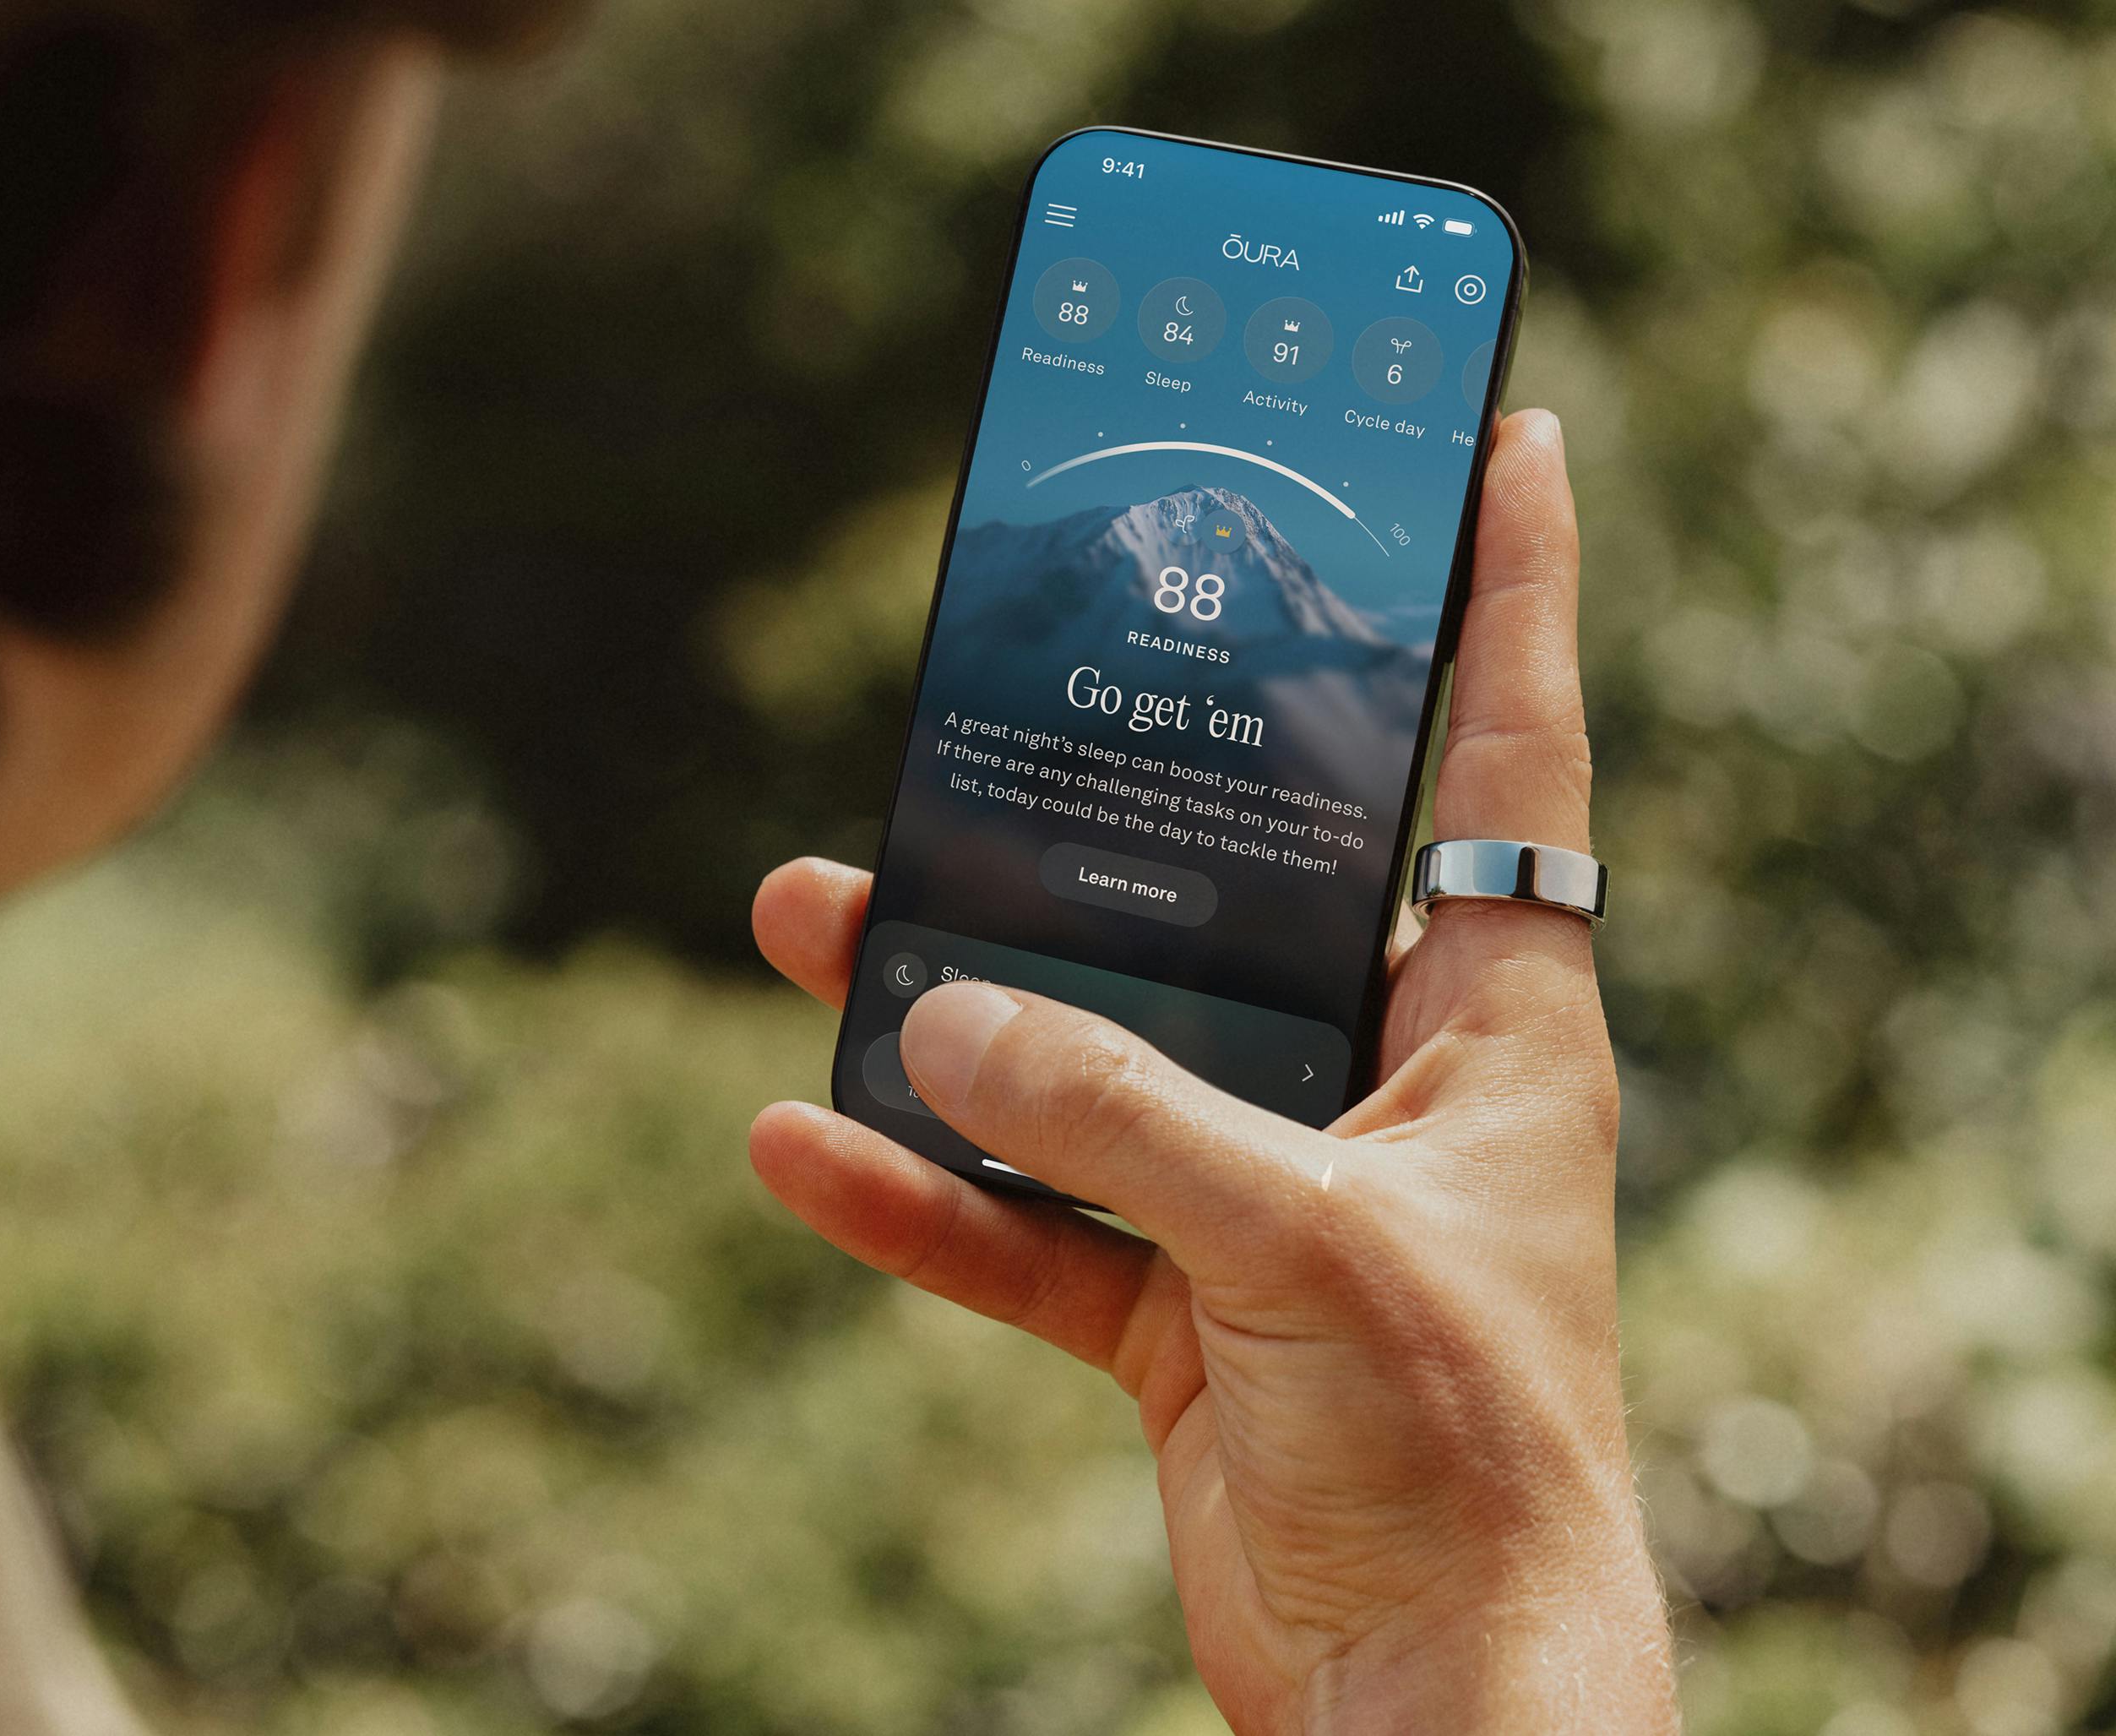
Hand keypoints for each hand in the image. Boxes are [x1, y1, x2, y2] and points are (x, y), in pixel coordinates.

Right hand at [748, 412, 1676, 1735]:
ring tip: (808, 909)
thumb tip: (943, 1014)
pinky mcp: (1174, 1299)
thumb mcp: (1303, 1251)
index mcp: (1487, 1021)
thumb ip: (1126, 1119)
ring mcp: (1263, 1185)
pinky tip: (800, 1147)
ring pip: (1089, 1047)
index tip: (1494, 436)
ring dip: (951, 996)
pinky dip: (919, 1195)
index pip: (1506, 756)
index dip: (1508, 590)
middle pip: (1231, 886)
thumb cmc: (1459, 1456)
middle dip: (1106, 795)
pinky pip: (1025, 1221)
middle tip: (992, 676)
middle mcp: (1378, 1077)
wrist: (1428, 1690)